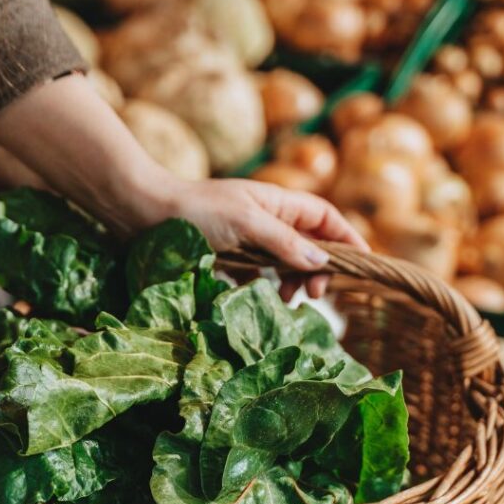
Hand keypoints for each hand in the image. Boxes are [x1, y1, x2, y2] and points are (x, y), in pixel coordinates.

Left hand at [128, 174, 369, 298]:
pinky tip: (266, 299)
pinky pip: (259, 274)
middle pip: (309, 244)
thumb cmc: (195, 212)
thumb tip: (323, 262)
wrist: (143, 215)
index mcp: (278, 202)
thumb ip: (285, 243)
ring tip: (289, 300)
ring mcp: (248, 238)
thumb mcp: (246, 224)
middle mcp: (267, 219)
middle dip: (319, 268)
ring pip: (285, 261)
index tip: (361, 266)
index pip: (325, 218)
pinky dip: (268, 286)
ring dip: (294, 280)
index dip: (347, 238)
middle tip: (314, 295)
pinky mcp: (229, 257)